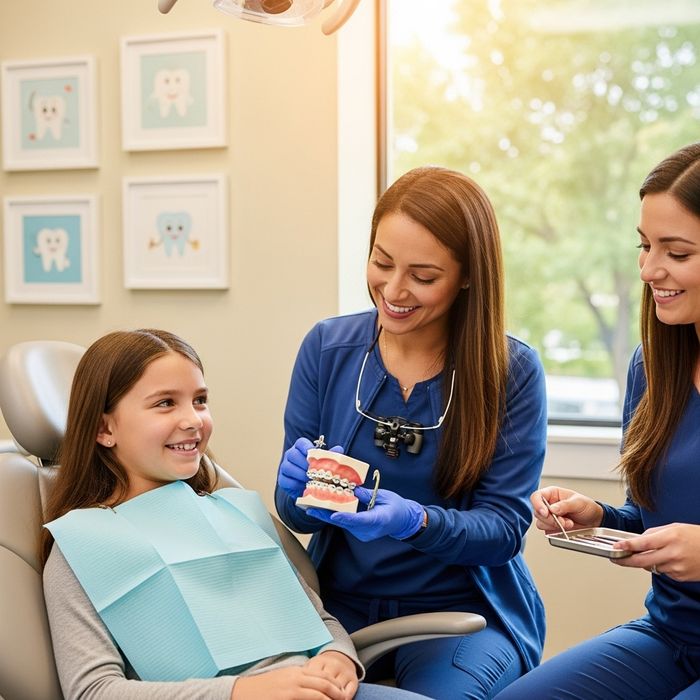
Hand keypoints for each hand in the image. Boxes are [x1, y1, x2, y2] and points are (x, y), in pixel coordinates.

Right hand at [231, 663, 350, 699]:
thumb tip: (313, 687)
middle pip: (324, 684)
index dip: (334, 685)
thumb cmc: (262, 689)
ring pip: (319, 694)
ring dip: (330, 699)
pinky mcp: (285, 698)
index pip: (322, 676)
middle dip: (337, 693)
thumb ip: (298, 681)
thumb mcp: (283, 681)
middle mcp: (296, 678)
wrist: (241, 692)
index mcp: (296, 672)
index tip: (342, 694)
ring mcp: (291, 689)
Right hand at [278, 438, 343, 499]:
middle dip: (303, 463)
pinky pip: (286, 480)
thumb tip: (339, 448)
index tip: (311, 452)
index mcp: (301, 448)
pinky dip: (295, 484)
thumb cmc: (318, 472)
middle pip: (292, 454)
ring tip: (310, 479)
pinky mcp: (282, 480)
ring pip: (287, 467)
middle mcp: (291, 455)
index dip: (305, 447)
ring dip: (300, 474)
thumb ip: (331, 455)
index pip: (300, 443)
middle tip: (313, 470)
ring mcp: (285, 467)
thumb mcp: (326, 463)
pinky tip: (304, 486)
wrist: (311, 488)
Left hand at [304, 651, 357, 699]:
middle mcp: (333, 665)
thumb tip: (295, 692)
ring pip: (338, 688)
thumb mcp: (310, 667)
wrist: (338, 657)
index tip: (305, 697)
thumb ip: (304, 677)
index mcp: (318, 662)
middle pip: (326, 684)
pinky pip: (350, 691)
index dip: (309, 691)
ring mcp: (344, 671)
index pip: (313, 678)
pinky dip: (344, 698)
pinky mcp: (353, 678)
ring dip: (332, 698)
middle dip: (321, 696)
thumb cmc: (319, 667)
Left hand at [307, 487, 423, 541]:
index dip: (346, 517)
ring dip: (327, 514)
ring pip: (342, 523)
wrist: (403, 522)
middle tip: (310, 507)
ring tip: (310, 505)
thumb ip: (369, 495)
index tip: (333, 514)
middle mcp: (368, 530)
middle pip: (345, 522)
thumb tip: (354, 490)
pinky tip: (321, 507)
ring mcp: (362, 533)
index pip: (359, 520)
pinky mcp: (358, 531)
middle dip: (327, 515)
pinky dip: (334, 514)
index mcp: (378, 520)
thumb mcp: (386, 497)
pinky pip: (344, 522)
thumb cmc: (397, 508)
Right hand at [531, 486, 603, 533]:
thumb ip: (565, 505)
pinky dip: (556, 531)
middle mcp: (548, 504)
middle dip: (550, 519)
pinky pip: (547, 531)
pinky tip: (566, 528)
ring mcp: (550, 517)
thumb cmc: (587, 507)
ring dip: (554, 526)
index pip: (537, 496)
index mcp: (552, 494)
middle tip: (563, 521)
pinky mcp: (552, 527)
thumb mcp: (578, 502)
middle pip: (537, 512)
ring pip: (541, 522)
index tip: (545, 513)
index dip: (538, 504)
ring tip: (568, 523)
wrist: (594, 520)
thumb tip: (552, 509)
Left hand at [612, 523, 699, 581]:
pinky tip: (671, 560)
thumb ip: (654, 533)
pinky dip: (661, 566)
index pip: (643, 543)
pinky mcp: (681, 577)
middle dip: (626, 561)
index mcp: (670, 538)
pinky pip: (663, 572)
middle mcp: (673, 554)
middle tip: (616, 559)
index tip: (616, 547)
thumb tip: (638, 540)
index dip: (628, 546)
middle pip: (642, 561)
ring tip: (658, 553)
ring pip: (652, 567)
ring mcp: (677, 567)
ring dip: (647, 562)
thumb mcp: (674, 527)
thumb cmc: (696, 536)